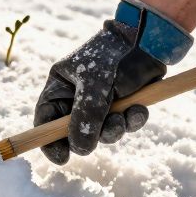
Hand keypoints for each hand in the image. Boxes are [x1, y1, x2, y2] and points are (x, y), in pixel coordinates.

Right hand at [34, 0, 188, 164]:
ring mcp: (101, 101)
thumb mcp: (94, 84)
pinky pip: (124, 124)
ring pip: (103, 131)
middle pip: (75, 131)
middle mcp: (78, 96)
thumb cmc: (112, 54)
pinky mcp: (124, 103)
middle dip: (93, 135)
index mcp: (61, 86)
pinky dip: (132, 121)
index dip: (49, 140)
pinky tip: (140, 109)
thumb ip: (85, 117)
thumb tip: (81, 149)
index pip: (46, 118)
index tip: (62, 158)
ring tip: (126, 115)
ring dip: (116, 129)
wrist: (148, 38)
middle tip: (107, 130)